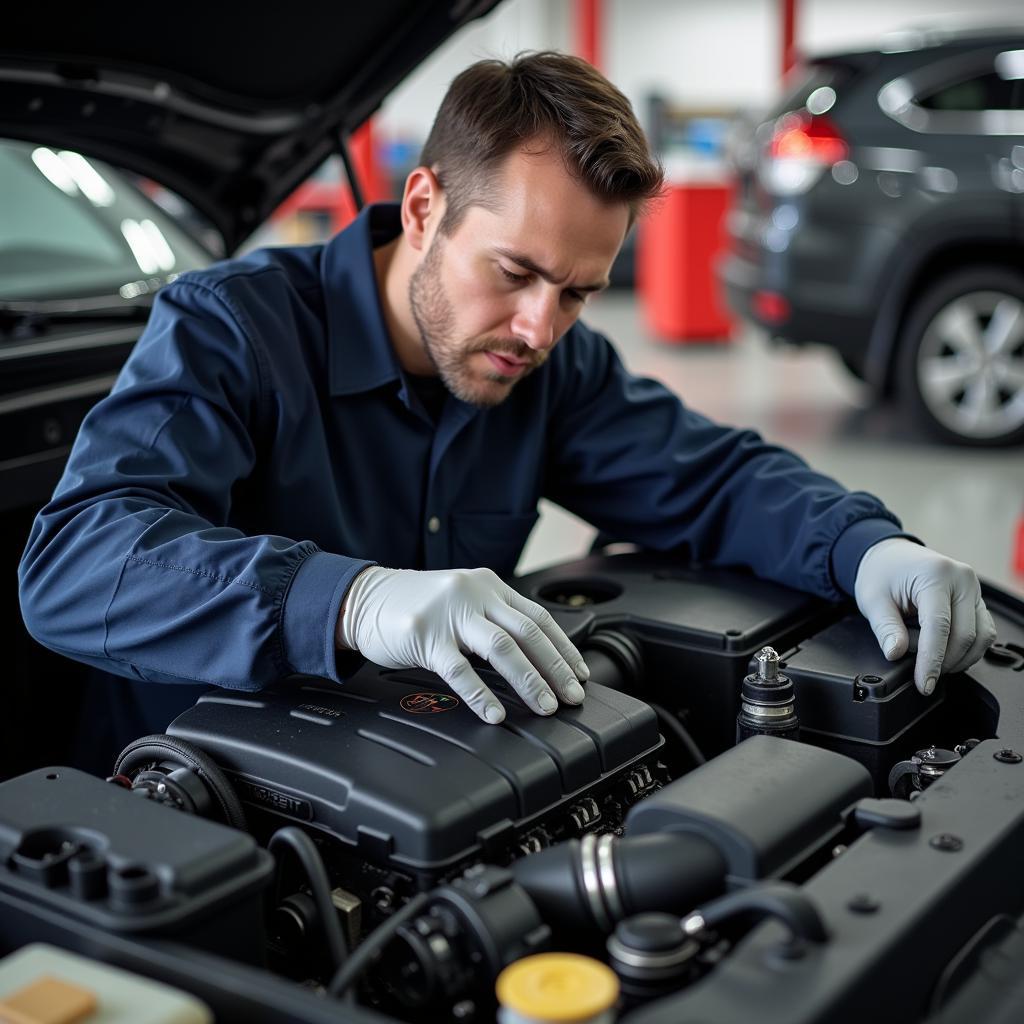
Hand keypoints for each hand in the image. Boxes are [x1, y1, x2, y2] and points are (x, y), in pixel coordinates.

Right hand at [336, 566, 588, 723]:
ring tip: (543, 707)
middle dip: (555, 668)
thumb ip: (493, 619)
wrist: (363, 598)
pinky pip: (459, 668)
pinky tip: (493, 713)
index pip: (539, 617)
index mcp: (489, 585)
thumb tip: (534, 658)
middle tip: (572, 696)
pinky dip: (480, 693)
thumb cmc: (415, 606)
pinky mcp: (424, 635)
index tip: (581, 674)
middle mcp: (474, 593)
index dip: (564, 648)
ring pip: (501, 647)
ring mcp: (449, 613)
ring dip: (528, 680)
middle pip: (527, 632)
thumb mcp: (461, 601)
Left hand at [853, 538, 996, 695]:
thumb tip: (895, 653)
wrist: (890, 557)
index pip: (939, 626)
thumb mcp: (873, 600)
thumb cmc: (881, 573)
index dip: (932, 659)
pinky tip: (944, 651)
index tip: (925, 683)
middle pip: (965, 635)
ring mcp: (974, 589)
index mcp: (936, 574)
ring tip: (929, 656)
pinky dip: (967, 649)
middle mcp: (962, 579)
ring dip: (958, 658)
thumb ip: (885, 628)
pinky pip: (983, 632)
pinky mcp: (976, 600)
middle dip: (944, 661)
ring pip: (981, 637)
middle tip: (920, 669)